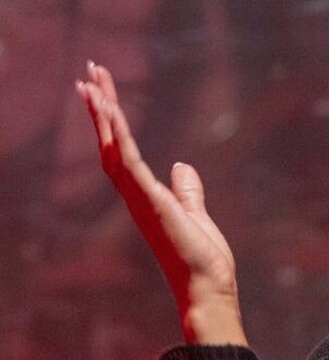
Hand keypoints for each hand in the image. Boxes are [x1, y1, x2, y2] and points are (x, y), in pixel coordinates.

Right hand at [76, 61, 241, 338]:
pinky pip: (129, 161)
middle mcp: (135, 196)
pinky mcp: (151, 201)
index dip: (111, 121)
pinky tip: (112, 108)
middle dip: (100, 107)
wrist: (208, 288)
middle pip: (110, 143)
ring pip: (113, 147)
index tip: (103, 91)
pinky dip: (119, 134)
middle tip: (90, 71)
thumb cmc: (202, 260)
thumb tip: (183, 167)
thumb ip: (187, 191)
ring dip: (103, 113)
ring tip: (92, 80)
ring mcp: (140, 199)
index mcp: (145, 197)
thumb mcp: (195, 215)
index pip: (122, 151)